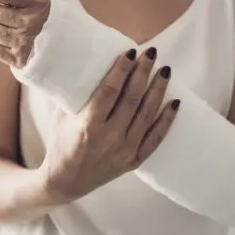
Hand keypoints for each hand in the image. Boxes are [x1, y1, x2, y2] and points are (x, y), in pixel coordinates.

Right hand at [40, 47, 180, 203]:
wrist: (65, 182)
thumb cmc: (61, 144)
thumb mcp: (60, 117)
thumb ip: (73, 94)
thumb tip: (84, 63)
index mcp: (88, 126)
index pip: (109, 91)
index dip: (122, 69)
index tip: (131, 52)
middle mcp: (109, 138)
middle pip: (132, 99)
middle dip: (143, 73)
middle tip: (152, 53)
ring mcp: (124, 151)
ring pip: (147, 115)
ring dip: (158, 90)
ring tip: (165, 71)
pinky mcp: (134, 161)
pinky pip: (155, 138)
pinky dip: (167, 120)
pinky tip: (175, 102)